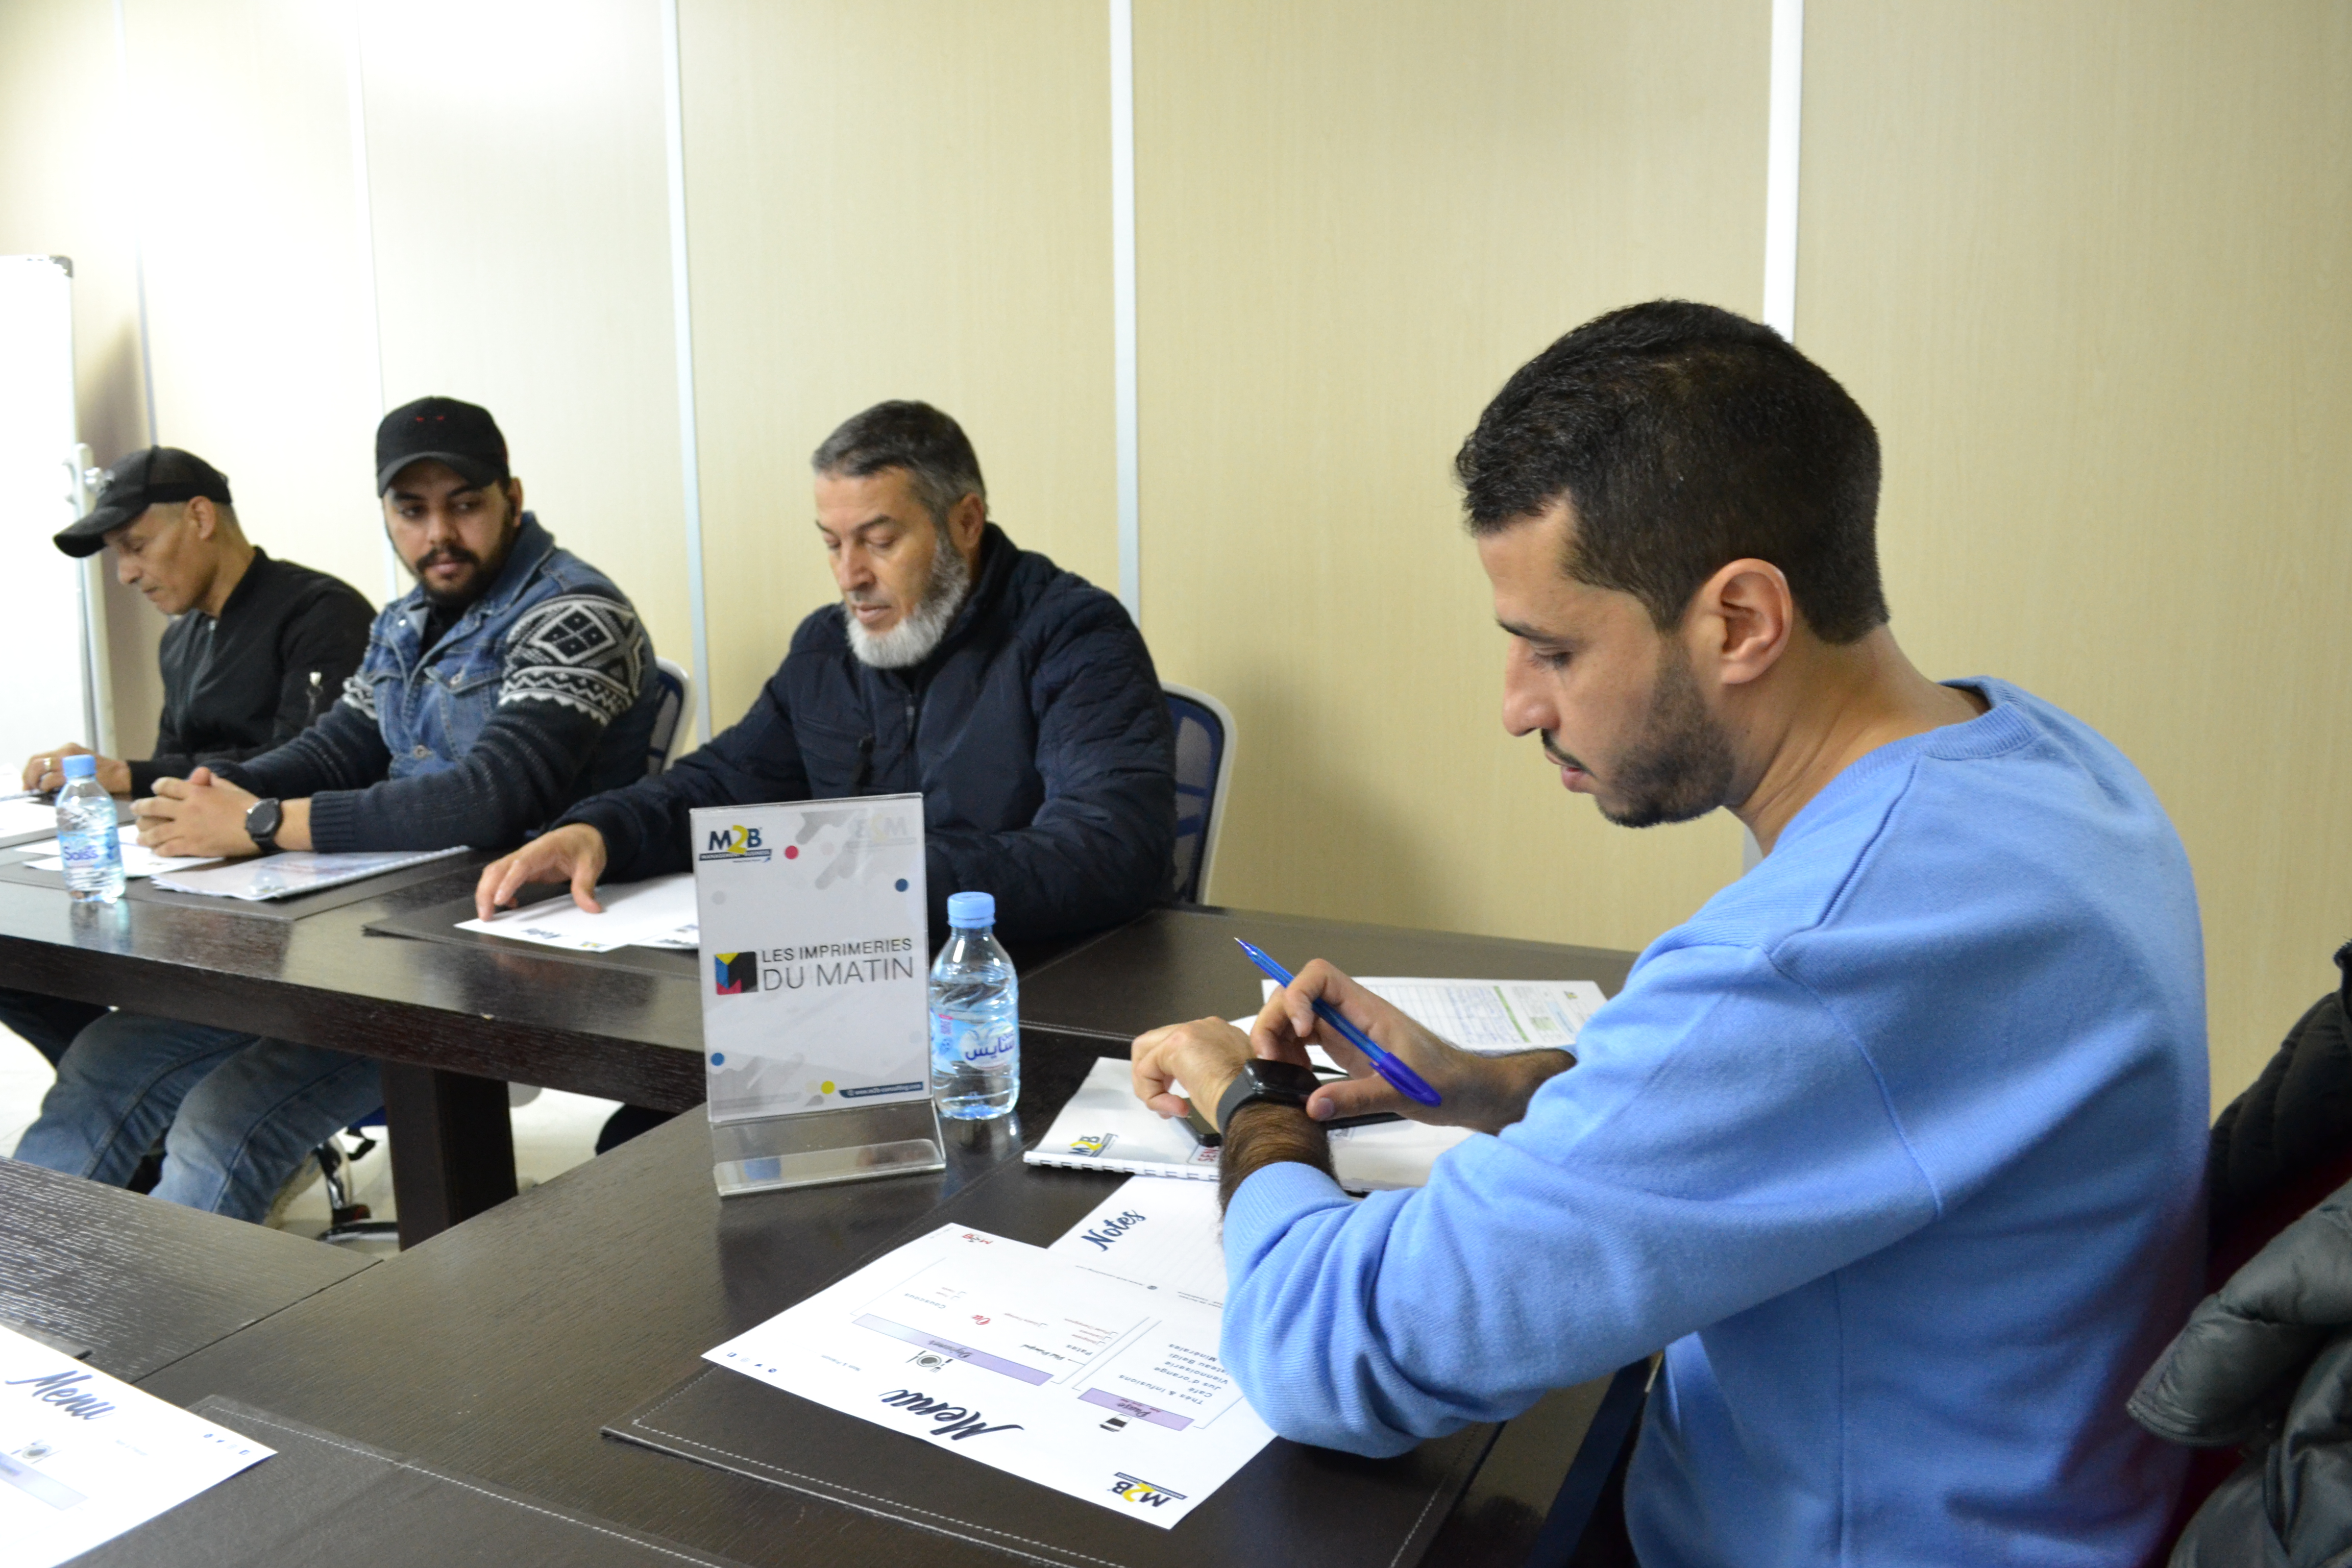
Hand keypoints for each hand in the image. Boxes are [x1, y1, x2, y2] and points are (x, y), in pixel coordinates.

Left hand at [23, 743, 127, 795]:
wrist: (120, 776)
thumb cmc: (104, 776)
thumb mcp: (83, 765)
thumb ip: (67, 769)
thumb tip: (48, 782)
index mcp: (68, 749)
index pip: (41, 757)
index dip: (30, 770)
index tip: (29, 782)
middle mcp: (66, 751)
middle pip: (36, 761)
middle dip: (28, 776)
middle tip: (29, 788)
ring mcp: (68, 761)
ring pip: (39, 768)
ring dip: (33, 781)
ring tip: (36, 790)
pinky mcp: (70, 773)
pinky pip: (49, 780)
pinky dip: (45, 786)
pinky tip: (48, 791)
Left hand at [133, 767, 262, 858]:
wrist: (259, 826)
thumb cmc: (247, 805)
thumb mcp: (229, 787)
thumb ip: (212, 781)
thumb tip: (202, 775)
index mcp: (195, 792)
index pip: (166, 785)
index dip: (157, 786)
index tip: (154, 790)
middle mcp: (186, 809)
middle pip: (154, 807)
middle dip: (141, 808)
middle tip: (135, 810)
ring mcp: (187, 829)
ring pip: (156, 831)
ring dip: (145, 834)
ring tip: (139, 837)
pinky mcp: (192, 846)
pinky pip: (168, 848)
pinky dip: (160, 849)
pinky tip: (157, 851)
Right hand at [475, 823, 607, 919]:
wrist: (584, 833)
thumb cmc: (585, 846)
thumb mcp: (592, 864)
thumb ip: (587, 886)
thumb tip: (592, 909)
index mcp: (544, 849)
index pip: (521, 864)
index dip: (508, 882)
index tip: (499, 900)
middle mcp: (527, 852)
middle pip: (498, 868)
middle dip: (487, 891)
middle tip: (485, 916)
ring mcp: (522, 859)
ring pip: (495, 872)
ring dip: (486, 892)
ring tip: (487, 915)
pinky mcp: (523, 867)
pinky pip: (502, 877)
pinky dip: (498, 891)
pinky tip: (509, 905)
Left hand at [1130, 1018, 1259, 1131]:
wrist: (1258, 1103)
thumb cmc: (1248, 1102)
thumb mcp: (1223, 1082)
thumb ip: (1204, 1074)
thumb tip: (1187, 1084)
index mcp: (1218, 1035)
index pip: (1177, 1046)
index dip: (1168, 1075)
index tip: (1179, 1101)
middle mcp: (1204, 1027)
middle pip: (1155, 1043)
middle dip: (1151, 1076)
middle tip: (1163, 1102)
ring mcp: (1191, 1031)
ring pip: (1146, 1052)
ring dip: (1149, 1085)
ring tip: (1166, 1108)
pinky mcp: (1178, 1043)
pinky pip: (1147, 1069)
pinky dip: (1153, 1094)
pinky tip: (1175, 1109)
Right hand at [1255, 960, 1572, 1134]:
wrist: (1470, 1093)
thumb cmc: (1448, 1083)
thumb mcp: (1404, 1092)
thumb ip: (1357, 1097)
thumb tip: (1313, 1104)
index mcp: (1368, 1010)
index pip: (1319, 976)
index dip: (1299, 996)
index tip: (1302, 1032)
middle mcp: (1353, 1016)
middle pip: (1297, 996)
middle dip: (1276, 1020)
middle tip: (1269, 1058)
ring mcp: (1348, 1033)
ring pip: (1297, 1019)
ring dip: (1279, 1039)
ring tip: (1279, 1072)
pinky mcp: (1347, 1052)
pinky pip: (1306, 1043)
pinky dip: (1291, 1056)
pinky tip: (1296, 1079)